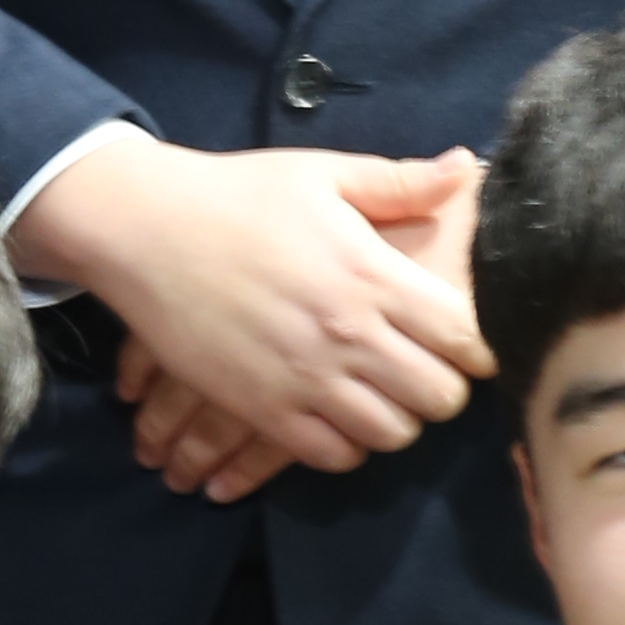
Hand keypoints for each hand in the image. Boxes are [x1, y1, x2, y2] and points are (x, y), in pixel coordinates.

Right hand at [115, 163, 482, 502]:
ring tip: (382, 392)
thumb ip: (400, 182)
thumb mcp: (323, 174)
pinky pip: (333, 456)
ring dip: (397, 418)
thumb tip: (466, 169)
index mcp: (372, 275)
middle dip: (444, 387)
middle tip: (425, 368)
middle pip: (439, 397)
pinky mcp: (262, 409)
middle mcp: (347, 335)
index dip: (478, 346)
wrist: (145, 230)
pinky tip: (339, 414)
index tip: (467, 341)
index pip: (465, 338)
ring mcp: (304, 379)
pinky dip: (347, 443)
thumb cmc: (238, 195)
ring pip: (392, 434)